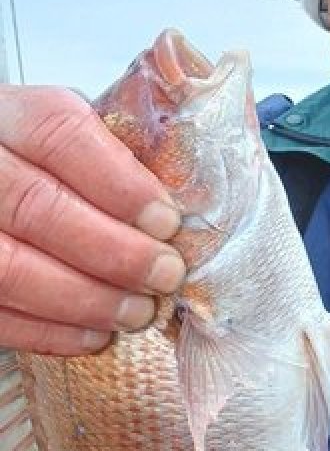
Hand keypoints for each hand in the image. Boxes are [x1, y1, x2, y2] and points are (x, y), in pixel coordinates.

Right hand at [0, 86, 184, 354]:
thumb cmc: (45, 168)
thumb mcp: (77, 143)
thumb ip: (116, 160)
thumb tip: (191, 203)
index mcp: (9, 116)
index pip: (60, 134)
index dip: (120, 183)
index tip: (167, 221)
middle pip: (36, 207)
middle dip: (115, 252)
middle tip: (165, 275)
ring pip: (9, 268)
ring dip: (85, 299)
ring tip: (137, 312)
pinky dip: (47, 331)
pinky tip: (93, 334)